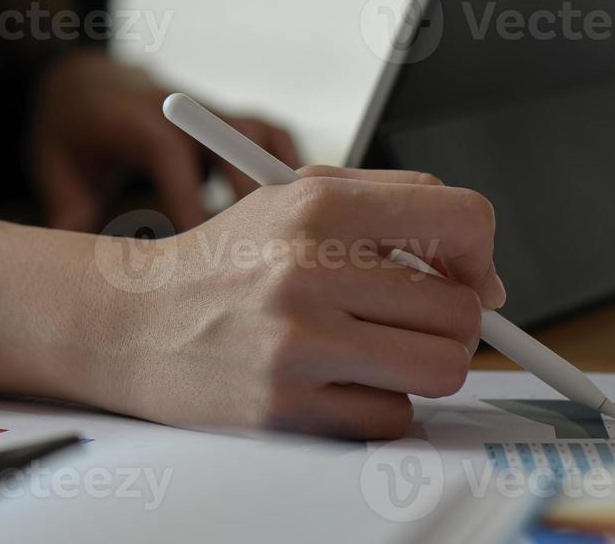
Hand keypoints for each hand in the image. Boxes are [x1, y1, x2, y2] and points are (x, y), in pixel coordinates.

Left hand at [28, 49, 300, 231]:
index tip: (198, 253)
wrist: (84, 80)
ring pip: (261, 134)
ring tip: (295, 234)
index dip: (186, 197)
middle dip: (249, 194)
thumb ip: (68, 213)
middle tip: (262, 252)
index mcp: (131, 117)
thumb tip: (85, 274)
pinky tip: (298, 215)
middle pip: (229, 139)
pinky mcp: (230, 115)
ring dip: (280, 180)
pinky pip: (274, 137)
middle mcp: (178, 105)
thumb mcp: (52, 169)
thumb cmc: (68, 134)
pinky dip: (290, 169)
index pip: (168, 151)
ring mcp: (209, 107)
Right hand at [98, 166, 505, 437]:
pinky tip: (333, 382)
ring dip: (419, 366)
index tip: (465, 274)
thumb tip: (483, 275)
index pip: (464, 218)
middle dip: (446, 320)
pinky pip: (392, 418)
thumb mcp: (295, 197)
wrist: (131, 321)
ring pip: (439, 368)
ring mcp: (298, 343)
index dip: (479, 254)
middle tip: (404, 320)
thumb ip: (392, 207)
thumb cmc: (227, 260)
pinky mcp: (286, 408)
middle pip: (459, 309)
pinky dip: (375, 406)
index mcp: (319, 204)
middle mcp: (309, 268)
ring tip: (373, 351)